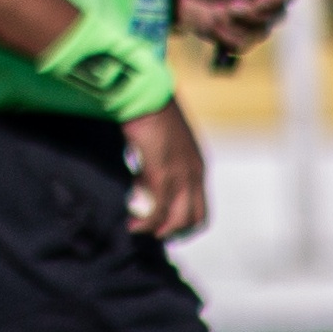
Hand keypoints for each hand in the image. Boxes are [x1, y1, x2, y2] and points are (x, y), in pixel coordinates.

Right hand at [124, 100, 209, 238]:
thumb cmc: (149, 115)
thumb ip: (157, 167)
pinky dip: (146, 222)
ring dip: (159, 230)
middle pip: (195, 218)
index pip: (200, 207)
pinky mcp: (163, 174)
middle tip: (151, 233)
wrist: (145, 97)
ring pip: (179, 218)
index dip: (183, 223)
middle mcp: (195, 174)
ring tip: (138, 229)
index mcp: (197, 166)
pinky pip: (158, 209)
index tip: (162, 226)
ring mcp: (181, 175)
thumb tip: (141, 184)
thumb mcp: (161, 146)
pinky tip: (132, 223)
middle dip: (174, 232)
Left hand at [175, 0, 292, 64]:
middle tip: (226, 6)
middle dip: (251, 12)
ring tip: (214, 15)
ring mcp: (250, 23)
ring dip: (235, 25)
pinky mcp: (235, 38)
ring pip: (261, 33)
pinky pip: (242, 45)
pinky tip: (212, 27)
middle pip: (278, 16)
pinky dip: (225, 37)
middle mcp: (263, 3)